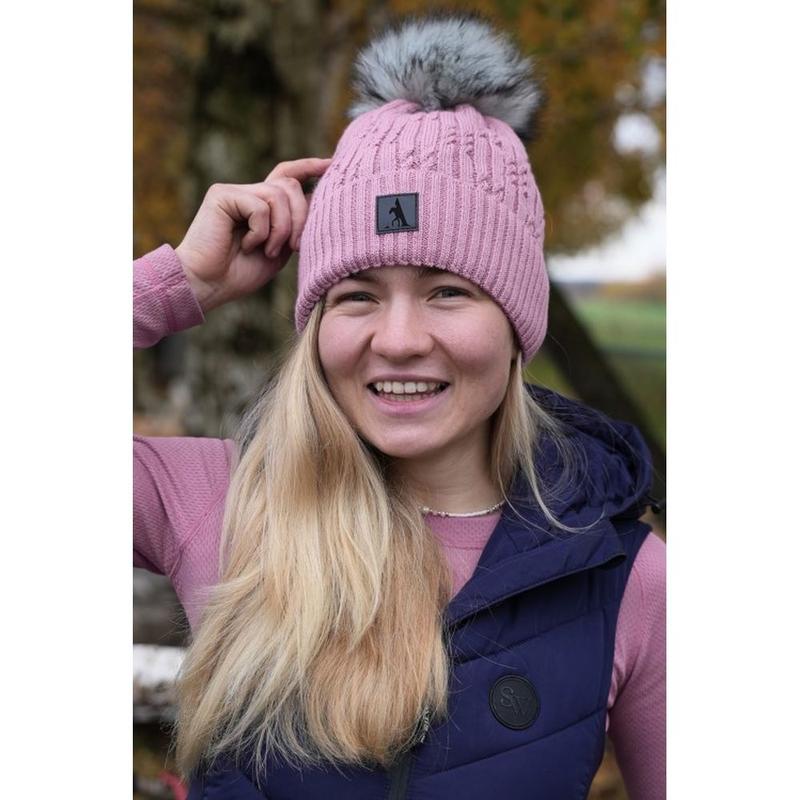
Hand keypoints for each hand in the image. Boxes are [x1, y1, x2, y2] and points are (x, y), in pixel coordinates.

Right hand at [175, 157, 332, 311]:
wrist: (208, 284)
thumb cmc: (240, 273)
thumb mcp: (279, 249)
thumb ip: (294, 226)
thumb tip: (317, 199)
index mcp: (263, 205)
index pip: (288, 175)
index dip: (309, 168)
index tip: (331, 165)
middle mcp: (249, 193)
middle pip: (291, 185)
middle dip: (301, 218)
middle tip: (293, 248)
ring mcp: (234, 191)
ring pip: (278, 195)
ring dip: (282, 229)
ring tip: (268, 251)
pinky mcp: (221, 195)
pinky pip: (259, 206)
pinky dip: (261, 231)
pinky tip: (246, 245)